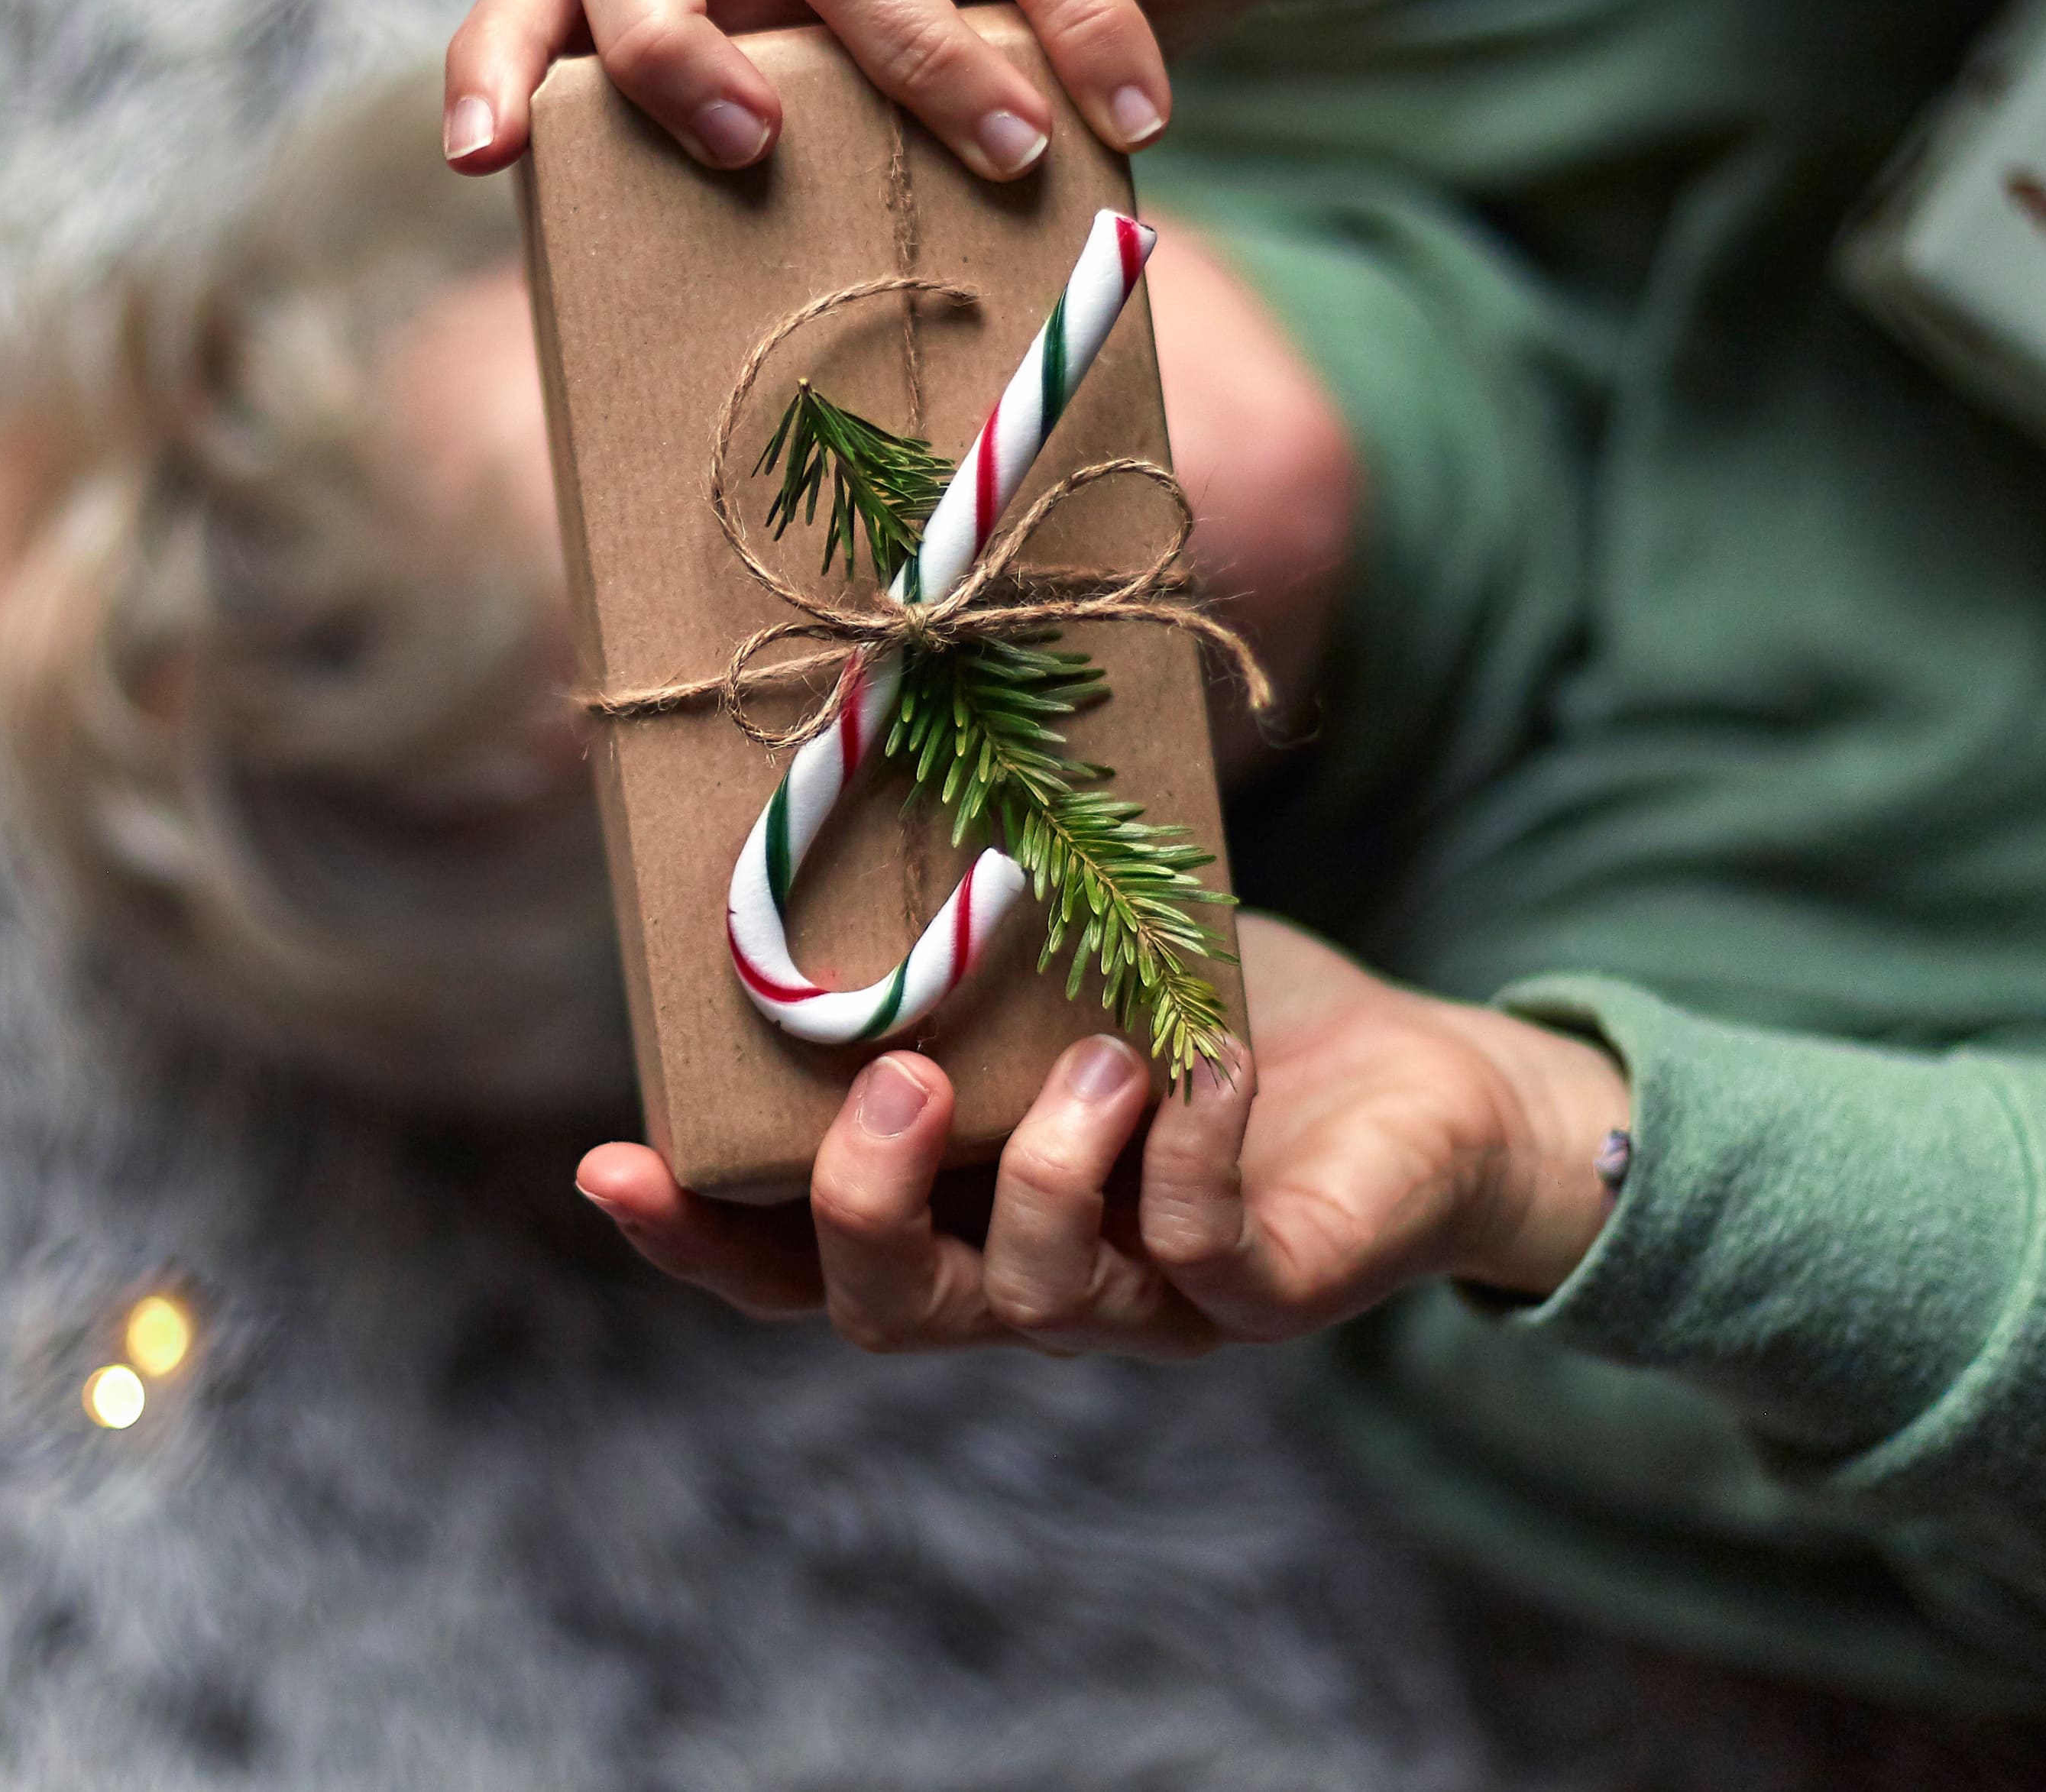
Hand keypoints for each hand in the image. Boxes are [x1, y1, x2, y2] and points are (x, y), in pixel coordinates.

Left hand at [446, 0, 1364, 182]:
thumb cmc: (1008, 64)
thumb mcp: (888, 137)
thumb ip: (818, 202)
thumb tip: (789, 417)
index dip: (500, 57)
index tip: (485, 156)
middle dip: (663, 52)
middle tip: (748, 154)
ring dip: (930, 69)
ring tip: (1014, 160)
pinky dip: (1085, 30)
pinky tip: (1133, 116)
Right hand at [574, 918, 1629, 1355]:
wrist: (1431, 1082)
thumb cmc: (1214, 1006)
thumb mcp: (1068, 950)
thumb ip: (958, 910)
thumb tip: (863, 729)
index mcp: (955, 1210)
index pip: (788, 1264)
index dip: (696, 1237)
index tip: (614, 1164)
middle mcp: (1029, 1281)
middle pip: (887, 1316)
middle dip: (862, 1210)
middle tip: (894, 1082)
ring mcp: (1149, 1306)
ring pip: (1039, 1301)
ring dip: (1052, 1171)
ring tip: (1097, 1052)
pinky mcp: (1269, 1292)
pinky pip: (1203, 1252)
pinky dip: (1189, 1155)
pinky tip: (1200, 1064)